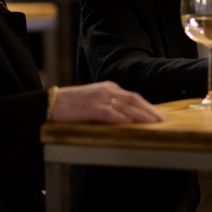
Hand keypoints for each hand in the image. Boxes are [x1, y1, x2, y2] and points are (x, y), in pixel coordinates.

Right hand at [50, 81, 164, 122]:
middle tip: (161, 119)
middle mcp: (107, 90)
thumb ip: (110, 106)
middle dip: (149, 110)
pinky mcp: (91, 108)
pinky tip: (131, 124)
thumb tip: (126, 119)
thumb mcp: (94, 101)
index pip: (132, 97)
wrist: (50, 103)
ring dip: (141, 115)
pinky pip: (111, 113)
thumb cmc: (71, 105)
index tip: (157, 114)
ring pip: (126, 106)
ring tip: (153, 123)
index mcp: (108, 87)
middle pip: (134, 99)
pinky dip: (122, 118)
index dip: (147, 106)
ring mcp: (100, 98)